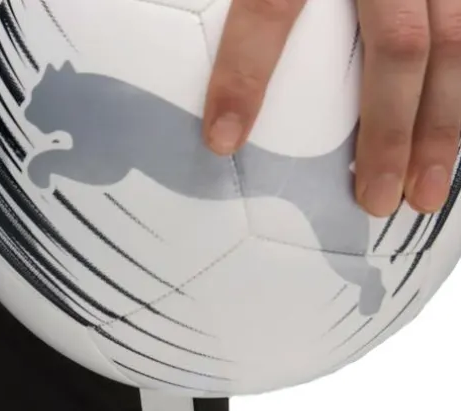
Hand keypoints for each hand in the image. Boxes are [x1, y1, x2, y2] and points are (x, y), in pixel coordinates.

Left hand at [203, 0, 460, 217]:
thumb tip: (168, 38)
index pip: (273, 3)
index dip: (248, 71)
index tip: (221, 140)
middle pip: (396, 40)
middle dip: (387, 129)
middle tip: (371, 202)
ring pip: (455, 39)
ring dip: (444, 125)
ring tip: (426, 194)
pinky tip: (458, 146)